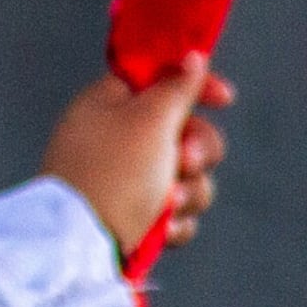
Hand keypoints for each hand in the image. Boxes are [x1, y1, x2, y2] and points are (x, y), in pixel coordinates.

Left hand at [41, 53, 231, 260]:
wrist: (80, 248)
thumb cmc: (113, 174)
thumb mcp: (150, 119)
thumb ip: (178, 87)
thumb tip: (192, 58)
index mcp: (112, 104)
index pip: (162, 79)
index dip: (198, 85)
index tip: (226, 100)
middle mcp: (118, 139)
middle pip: (186, 131)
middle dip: (197, 151)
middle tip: (183, 163)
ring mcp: (126, 181)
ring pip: (187, 176)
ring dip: (189, 192)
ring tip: (168, 207)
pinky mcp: (134, 219)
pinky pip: (175, 213)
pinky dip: (174, 222)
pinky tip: (160, 231)